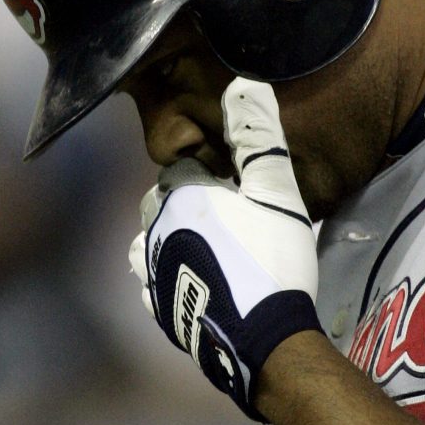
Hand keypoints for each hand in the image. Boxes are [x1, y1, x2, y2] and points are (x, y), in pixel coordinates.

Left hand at [129, 77, 320, 419]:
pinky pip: (152, 279)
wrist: (264, 341)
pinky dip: (169, 271)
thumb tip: (244, 83)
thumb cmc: (273, 257)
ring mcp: (152, 272)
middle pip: (162, 200)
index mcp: (180, 196)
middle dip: (187, 199)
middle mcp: (154, 229)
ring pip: (148, 238)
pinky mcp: (157, 310)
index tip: (237, 184)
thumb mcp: (276, 191)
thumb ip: (258, 138)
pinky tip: (195, 279)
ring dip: (170, 235)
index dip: (211, 170)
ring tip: (209, 245)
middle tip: (230, 213)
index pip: (183, 165)